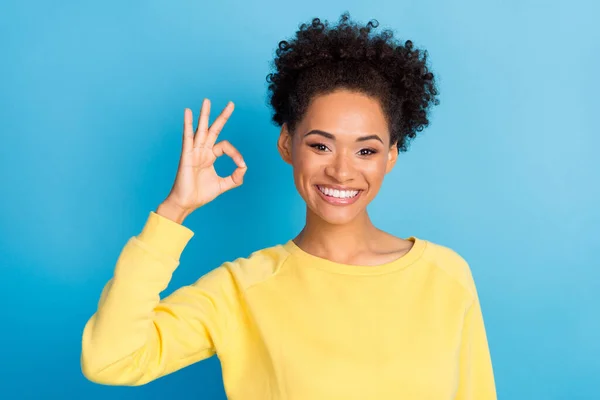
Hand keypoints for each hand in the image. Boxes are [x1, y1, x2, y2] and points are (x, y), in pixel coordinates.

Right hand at [164, 99, 246, 213]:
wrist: (186, 203)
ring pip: (201, 129)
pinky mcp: (186, 155)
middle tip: (231, 104)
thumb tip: (244, 167)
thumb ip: (235, 177)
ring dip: (204, 115)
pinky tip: (188, 112)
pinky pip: (187, 137)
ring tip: (207, 101)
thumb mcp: (223, 185)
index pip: (226, 147)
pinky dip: (187, 124)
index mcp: (210, 156)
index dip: (236, 154)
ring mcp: (194, 151)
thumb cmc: (201, 194)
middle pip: (214, 129)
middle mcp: (202, 151)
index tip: (240, 164)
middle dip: (222, 116)